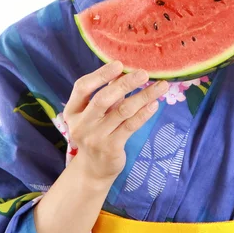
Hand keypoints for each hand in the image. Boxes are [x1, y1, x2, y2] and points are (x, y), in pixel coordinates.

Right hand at [63, 61, 168, 184]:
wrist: (93, 169)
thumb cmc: (97, 131)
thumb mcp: (95, 112)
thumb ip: (107, 91)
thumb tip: (126, 68)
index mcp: (72, 110)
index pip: (82, 87)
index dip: (100, 74)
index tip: (119, 64)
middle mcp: (81, 124)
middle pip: (103, 99)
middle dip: (125, 84)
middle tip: (144, 73)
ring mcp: (95, 138)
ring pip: (122, 112)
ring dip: (143, 96)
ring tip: (160, 86)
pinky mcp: (110, 148)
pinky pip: (130, 126)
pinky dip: (143, 114)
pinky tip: (154, 104)